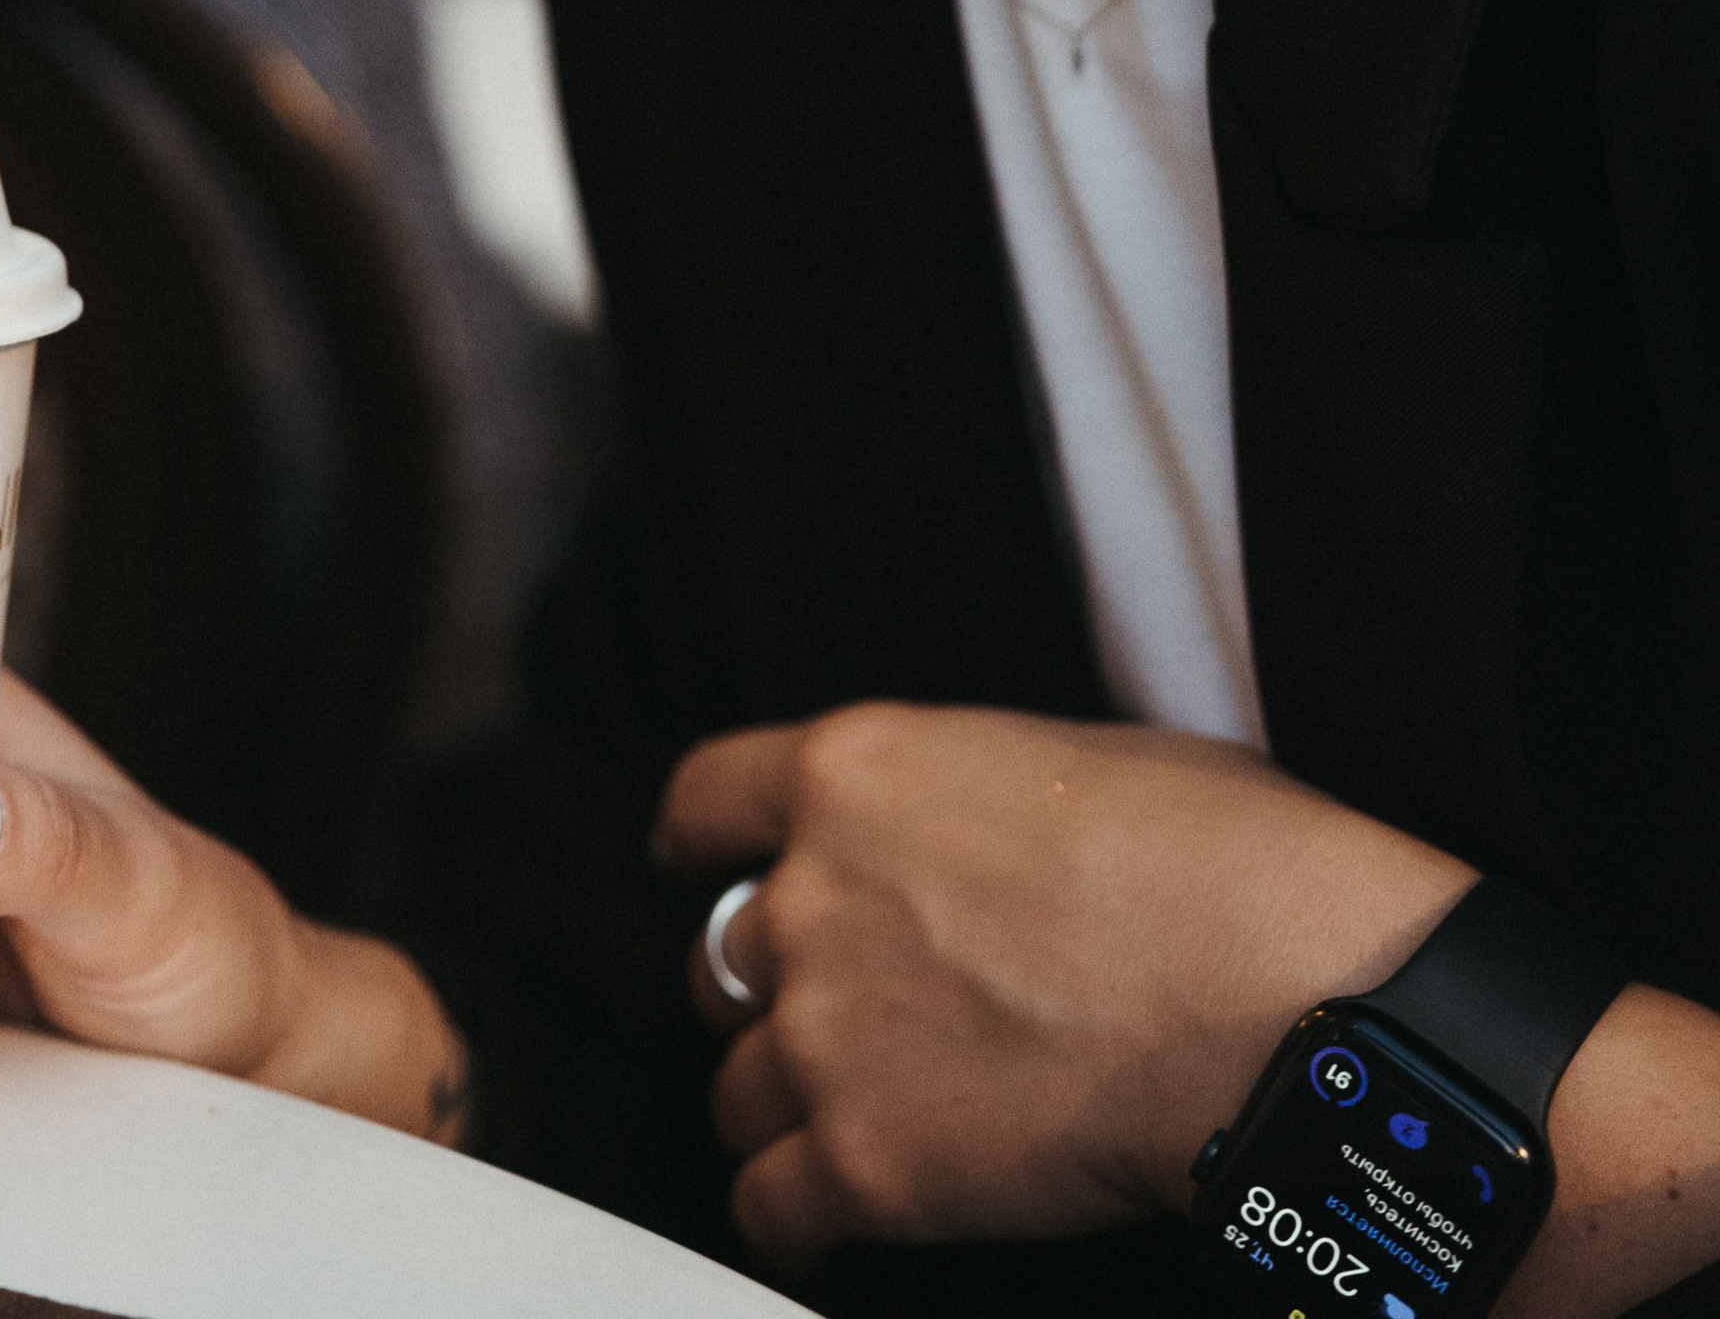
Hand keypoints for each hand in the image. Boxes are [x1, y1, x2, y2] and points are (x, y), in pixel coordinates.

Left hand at [658, 700, 1470, 1266]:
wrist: (1273, 994)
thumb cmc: (1215, 855)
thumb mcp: (1062, 757)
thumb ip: (959, 804)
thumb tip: (967, 841)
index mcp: (856, 771)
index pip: (705, 800)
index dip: (701, 842)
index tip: (702, 866)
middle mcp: (811, 897)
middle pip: (718, 957)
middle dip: (769, 988)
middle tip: (849, 1017)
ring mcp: (827, 1034)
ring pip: (735, 1088)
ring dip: (786, 1105)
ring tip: (867, 1120)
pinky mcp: (865, 1165)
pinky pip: (767, 1206)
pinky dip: (798, 1217)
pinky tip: (845, 1218)